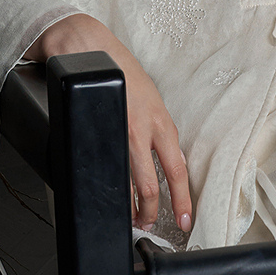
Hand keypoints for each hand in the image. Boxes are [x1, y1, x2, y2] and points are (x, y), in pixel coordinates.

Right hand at [23, 13, 192, 233]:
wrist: (90, 48)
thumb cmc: (122, 72)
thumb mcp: (152, 100)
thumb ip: (159, 130)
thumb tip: (166, 158)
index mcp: (161, 122)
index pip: (178, 168)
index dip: (182, 199)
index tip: (184, 219)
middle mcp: (144, 128)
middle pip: (152, 183)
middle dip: (151, 211)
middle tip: (150, 226)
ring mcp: (119, 130)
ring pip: (128, 181)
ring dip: (130, 205)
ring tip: (131, 218)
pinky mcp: (98, 128)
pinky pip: (106, 166)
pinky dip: (109, 186)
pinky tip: (109, 196)